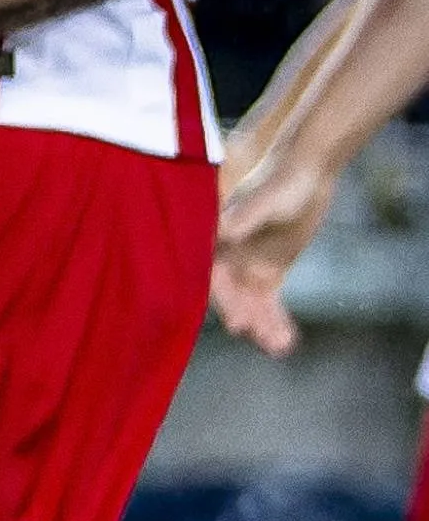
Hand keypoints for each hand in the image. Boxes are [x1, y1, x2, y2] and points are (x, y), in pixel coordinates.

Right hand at [214, 142, 337, 355]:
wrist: (306, 173)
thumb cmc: (282, 182)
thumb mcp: (266, 200)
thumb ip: (244, 216)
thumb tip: (223, 231)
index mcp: (215, 241)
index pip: (214, 279)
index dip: (225, 303)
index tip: (240, 324)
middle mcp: (226, 258)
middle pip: (232, 298)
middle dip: (248, 320)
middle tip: (266, 340)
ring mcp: (247, 267)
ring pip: (251, 305)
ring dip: (264, 327)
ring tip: (281, 347)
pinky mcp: (268, 272)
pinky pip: (269, 303)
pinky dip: (277, 321)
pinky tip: (287, 342)